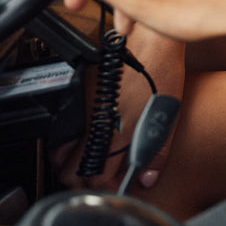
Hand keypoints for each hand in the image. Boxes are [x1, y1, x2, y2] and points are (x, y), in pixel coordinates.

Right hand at [57, 26, 184, 190]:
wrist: (149, 39)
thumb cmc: (163, 72)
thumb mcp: (168, 116)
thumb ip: (157, 152)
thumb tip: (147, 180)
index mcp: (120, 134)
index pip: (98, 177)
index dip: (105, 186)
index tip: (113, 183)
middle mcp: (95, 126)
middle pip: (71, 172)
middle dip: (82, 181)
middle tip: (97, 177)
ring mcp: (81, 111)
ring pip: (57, 155)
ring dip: (68, 164)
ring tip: (85, 162)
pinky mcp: (74, 97)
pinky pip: (57, 131)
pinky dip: (61, 144)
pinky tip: (76, 142)